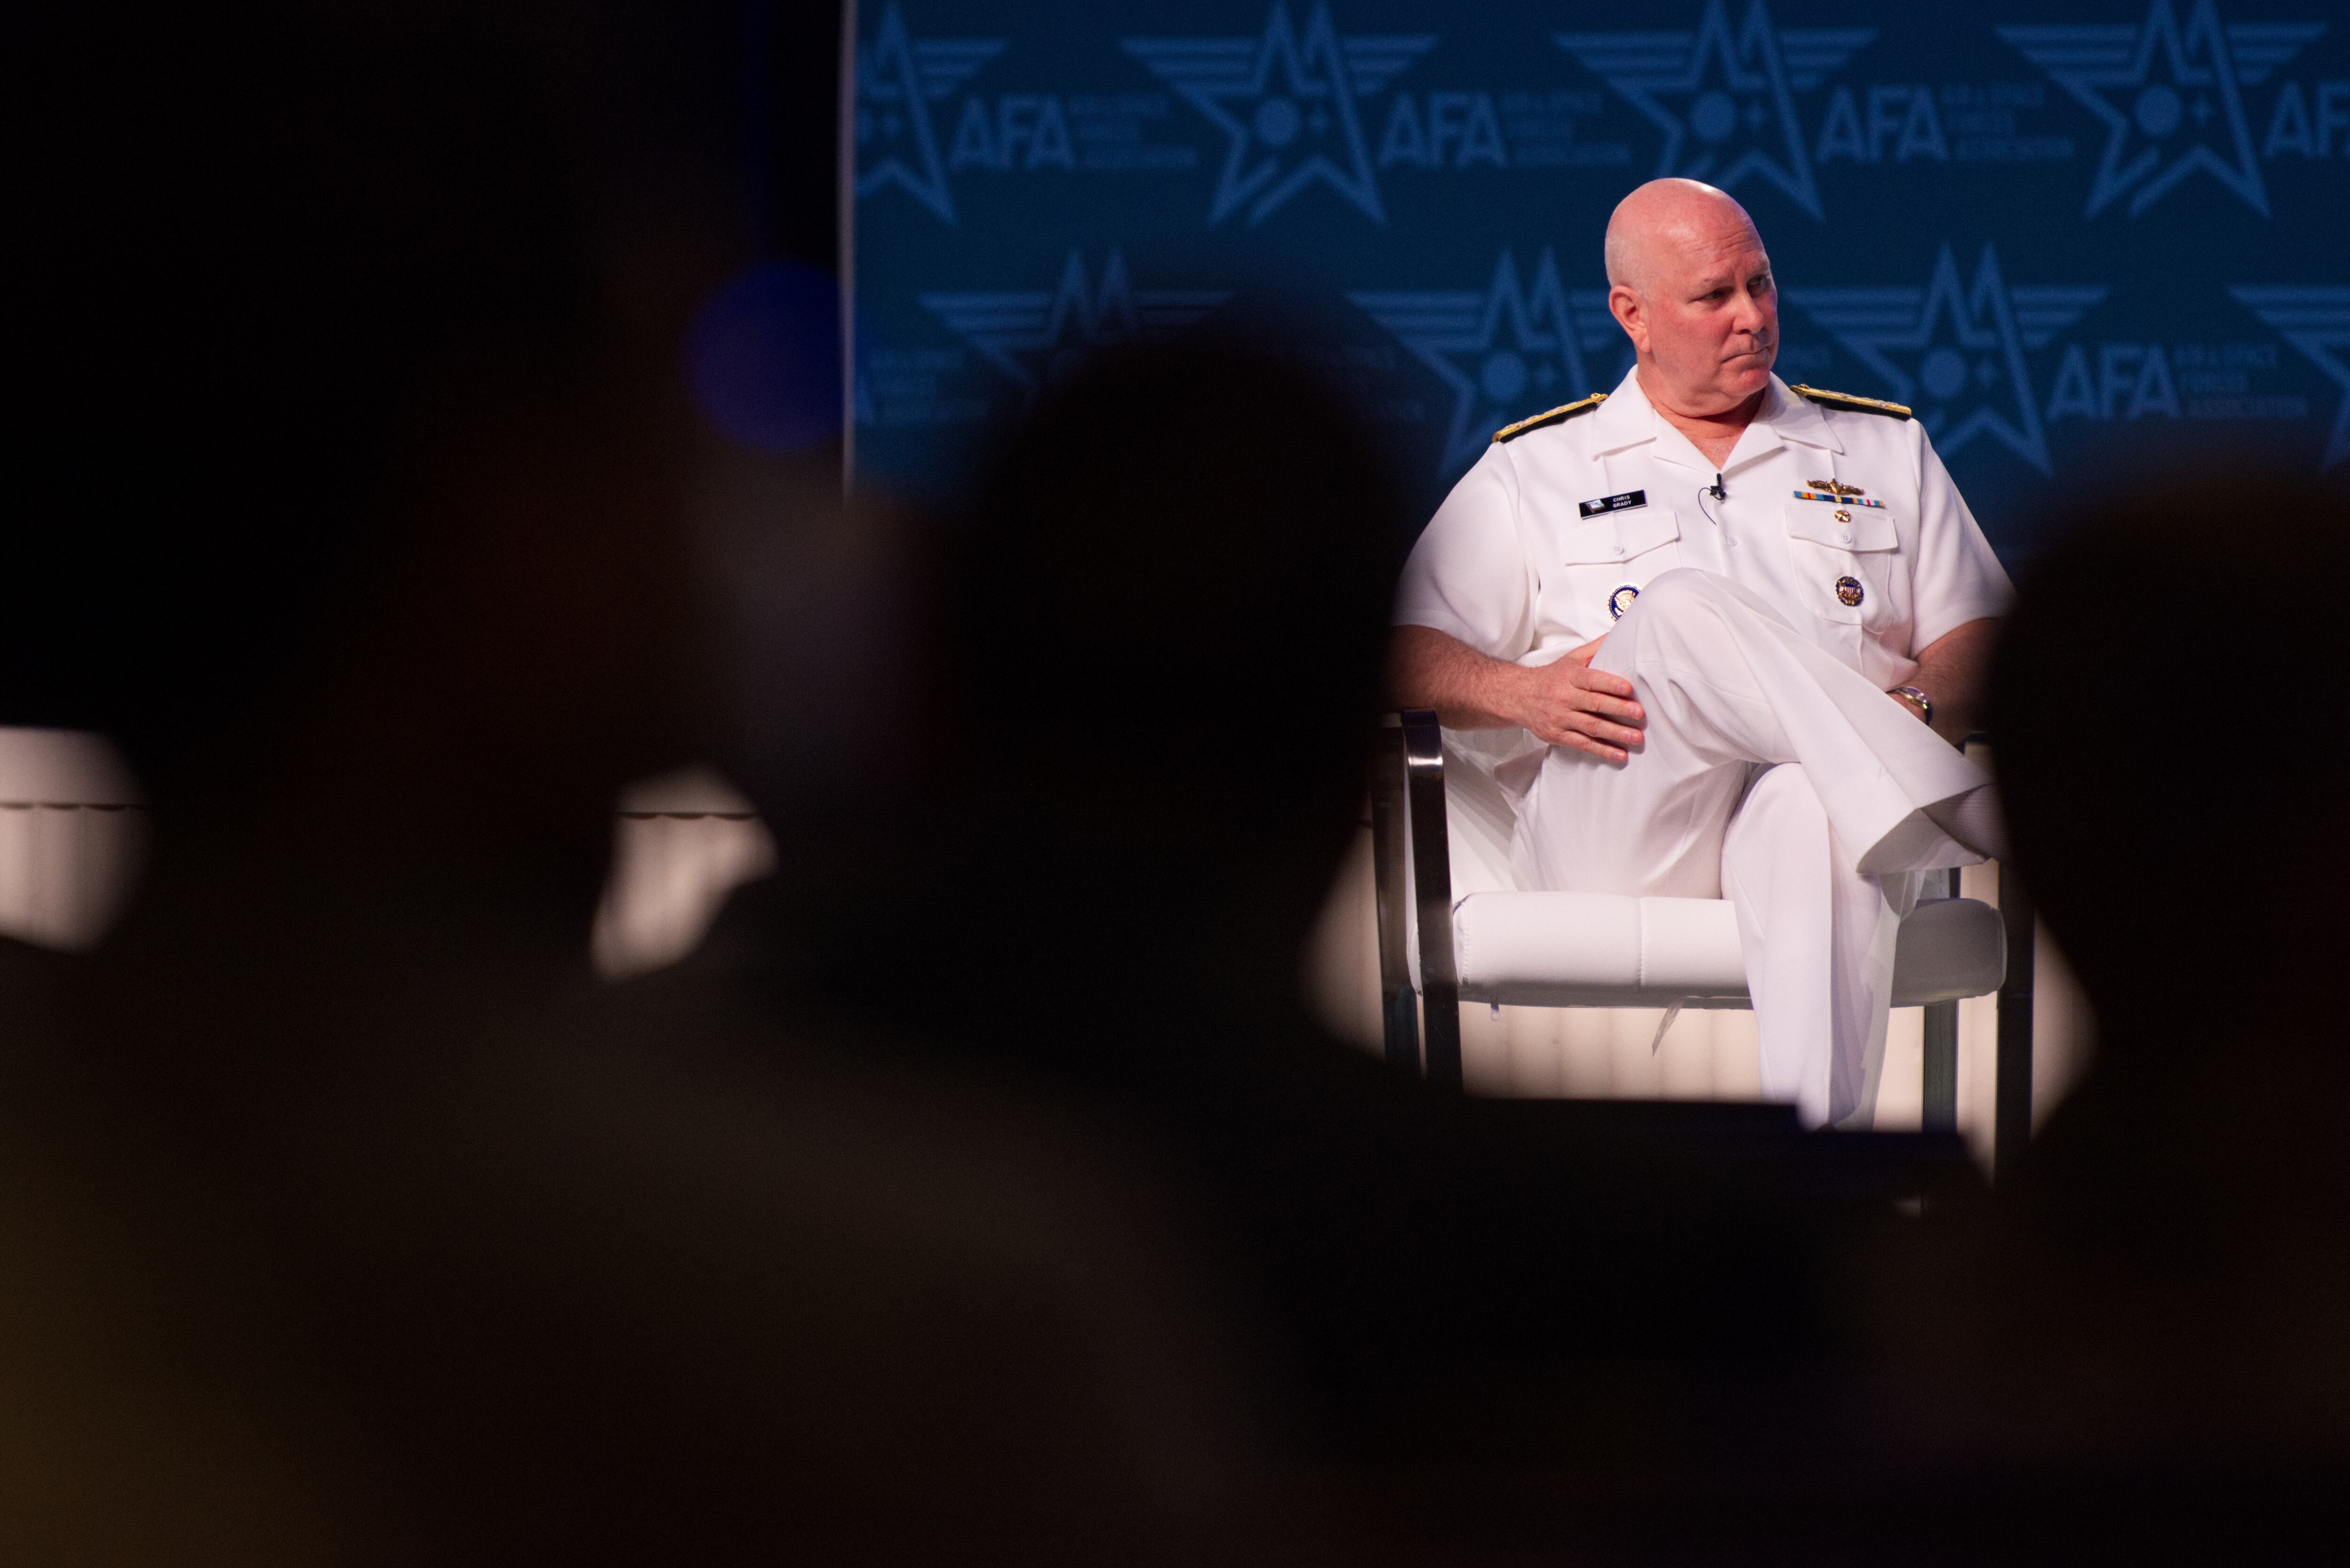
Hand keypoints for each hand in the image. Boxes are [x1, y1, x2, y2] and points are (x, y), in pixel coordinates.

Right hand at [1513, 636, 1645, 762]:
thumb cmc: (1552, 677)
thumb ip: (1596, 648)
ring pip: (1591, 726)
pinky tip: (1619, 754)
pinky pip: (1583, 744)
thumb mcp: (1571, 658)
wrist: (1519, 697)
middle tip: (1639, 714)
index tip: (1628, 689)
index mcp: (1570, 677)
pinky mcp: (1558, 735)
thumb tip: (1620, 632)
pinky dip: (1602, 750)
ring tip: (1636, 737)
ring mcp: (1561, 718)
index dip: (1610, 684)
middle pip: (1594, 704)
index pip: (1591, 680)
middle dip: (1618, 709)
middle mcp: (1564, 697)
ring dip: (1615, 733)